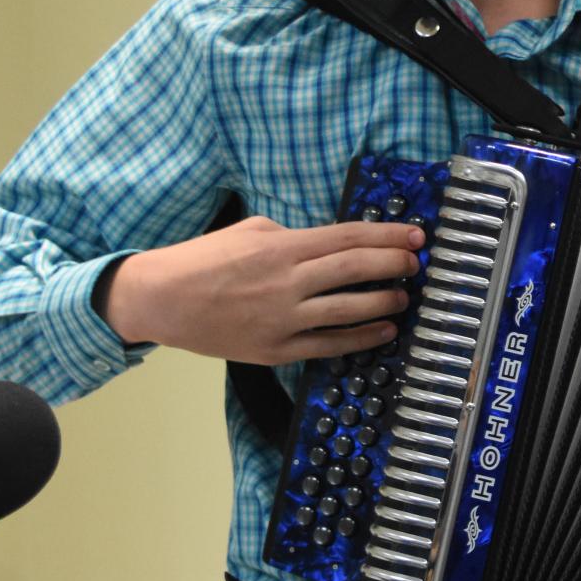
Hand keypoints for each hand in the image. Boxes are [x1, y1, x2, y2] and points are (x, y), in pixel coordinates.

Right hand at [100, 216, 422, 363]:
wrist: (162, 300)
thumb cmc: (203, 259)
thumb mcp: (250, 230)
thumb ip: (292, 234)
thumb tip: (329, 243)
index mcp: (282, 247)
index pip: (348, 237)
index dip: (387, 236)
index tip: (415, 236)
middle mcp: (287, 282)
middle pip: (356, 269)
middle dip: (394, 264)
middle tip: (417, 263)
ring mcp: (283, 319)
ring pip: (349, 309)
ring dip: (385, 302)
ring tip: (404, 296)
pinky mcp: (276, 350)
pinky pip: (329, 344)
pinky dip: (361, 337)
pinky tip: (383, 331)